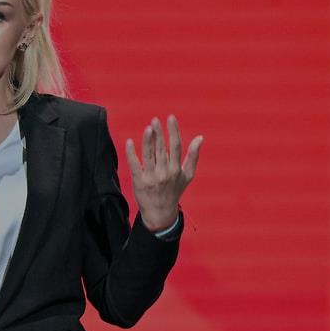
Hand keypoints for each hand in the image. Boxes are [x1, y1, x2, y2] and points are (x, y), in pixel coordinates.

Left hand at [125, 114, 202, 231]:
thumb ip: (193, 156)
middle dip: (159, 133)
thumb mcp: (187, 175)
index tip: (170, 118)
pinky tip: (129, 142)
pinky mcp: (139, 182)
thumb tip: (200, 137)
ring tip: (147, 128)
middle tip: (155, 120)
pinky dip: (131, 153)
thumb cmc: (174, 191)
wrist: (160, 213)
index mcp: (176, 170)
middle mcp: (165, 173)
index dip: (173, 131)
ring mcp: (151, 178)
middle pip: (162, 149)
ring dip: (147, 141)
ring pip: (149, 155)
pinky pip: (135, 165)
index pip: (176, 147)